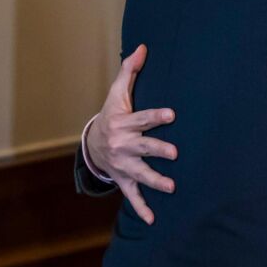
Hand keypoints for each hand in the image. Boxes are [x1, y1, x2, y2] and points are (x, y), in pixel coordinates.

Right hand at [87, 45, 177, 223]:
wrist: (92, 144)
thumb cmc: (112, 114)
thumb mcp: (117, 93)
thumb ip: (130, 71)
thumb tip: (143, 46)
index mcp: (123, 123)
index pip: (142, 118)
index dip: (156, 116)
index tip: (172, 114)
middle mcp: (122, 145)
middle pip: (142, 147)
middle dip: (157, 150)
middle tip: (175, 153)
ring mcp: (123, 165)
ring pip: (140, 174)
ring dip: (156, 181)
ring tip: (172, 186)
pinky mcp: (124, 179)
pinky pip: (132, 195)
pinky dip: (141, 208)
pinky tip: (153, 219)